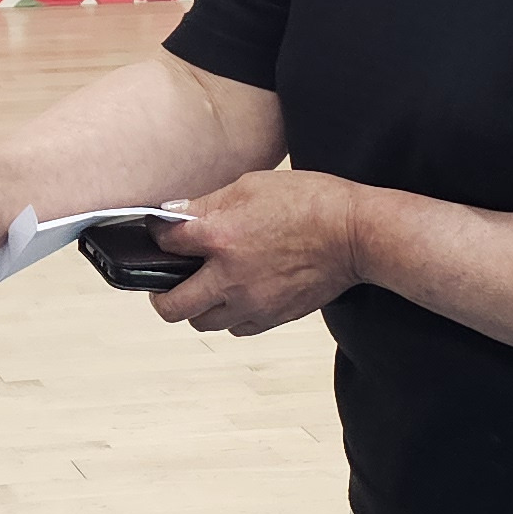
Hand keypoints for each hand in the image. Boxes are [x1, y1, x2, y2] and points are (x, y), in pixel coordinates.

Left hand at [154, 168, 369, 336]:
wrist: (354, 234)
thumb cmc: (310, 202)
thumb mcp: (252, 185)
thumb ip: (209, 203)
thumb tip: (175, 214)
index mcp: (220, 237)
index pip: (166, 243)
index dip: (158, 236)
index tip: (162, 234)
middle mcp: (229, 278)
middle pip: (172, 306)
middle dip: (161, 295)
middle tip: (166, 283)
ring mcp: (252, 303)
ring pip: (203, 322)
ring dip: (197, 308)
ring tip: (204, 290)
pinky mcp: (273, 317)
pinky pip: (237, 328)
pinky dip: (230, 316)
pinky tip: (237, 297)